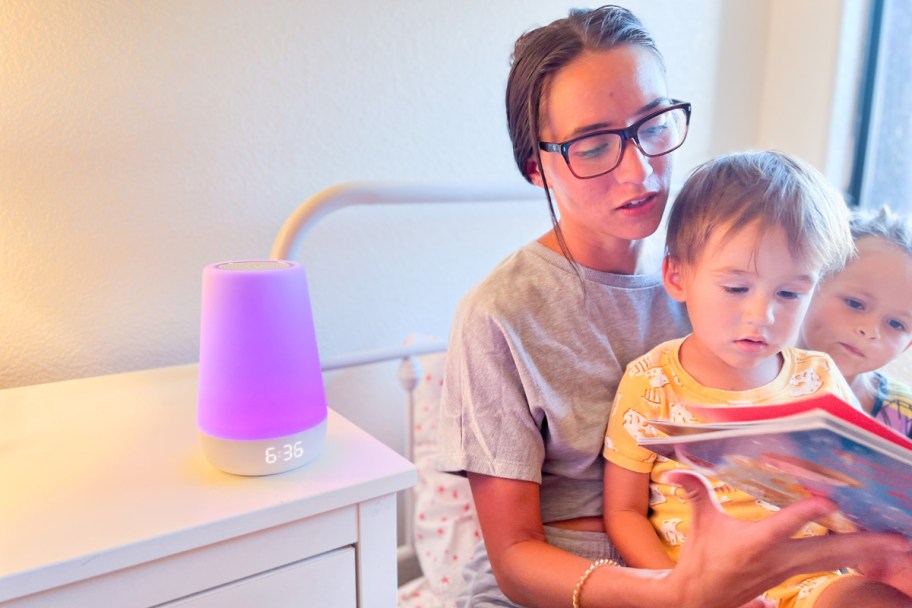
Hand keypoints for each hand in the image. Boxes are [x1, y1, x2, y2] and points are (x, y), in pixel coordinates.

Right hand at [661, 470, 911, 607]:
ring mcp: (789, 569)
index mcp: (754, 544)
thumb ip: (695, 491)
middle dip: (864, 543)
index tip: (828, 501)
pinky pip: (829, 564)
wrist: (700, 599)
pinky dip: (854, 557)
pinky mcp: (792, 574)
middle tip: (898, 537)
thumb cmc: (701, 558)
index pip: (783, 526)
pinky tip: (875, 553)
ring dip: (868, 552)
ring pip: (835, 560)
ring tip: (900, 546)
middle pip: (828, 551)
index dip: (805, 514)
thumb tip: (676, 471)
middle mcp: (778, 559)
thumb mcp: (699, 523)